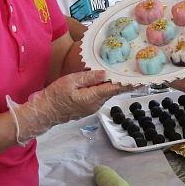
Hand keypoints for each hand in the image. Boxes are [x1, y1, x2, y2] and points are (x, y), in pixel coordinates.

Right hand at [7, 71, 128, 143]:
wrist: (43, 113)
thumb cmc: (54, 97)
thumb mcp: (71, 82)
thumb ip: (89, 77)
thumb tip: (105, 73)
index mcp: (93, 97)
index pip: (115, 88)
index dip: (128, 83)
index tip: (141, 80)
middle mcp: (95, 104)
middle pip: (112, 90)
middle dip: (122, 81)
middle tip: (134, 72)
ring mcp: (91, 107)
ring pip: (105, 92)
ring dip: (112, 84)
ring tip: (120, 73)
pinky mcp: (86, 106)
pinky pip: (98, 95)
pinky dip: (102, 87)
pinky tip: (103, 80)